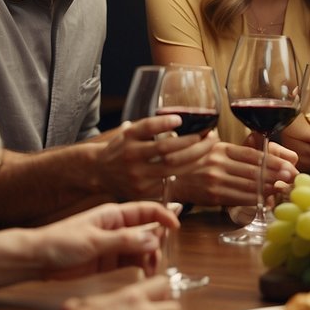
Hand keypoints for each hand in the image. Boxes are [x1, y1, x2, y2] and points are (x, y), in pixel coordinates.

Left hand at [29, 201, 178, 279]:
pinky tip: (145, 273)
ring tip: (151, 269)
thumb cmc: (59, 242)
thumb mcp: (93, 241)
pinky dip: (142, 266)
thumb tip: (152, 239)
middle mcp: (117, 227)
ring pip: (143, 247)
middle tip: (158, 256)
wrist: (37, 260)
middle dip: (158, 241)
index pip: (146, 210)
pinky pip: (133, 261)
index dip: (163, 215)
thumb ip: (124, 241)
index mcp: (113, 214)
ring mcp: (115, 244)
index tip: (176, 227)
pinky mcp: (110, 261)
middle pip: (148, 229)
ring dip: (151, 256)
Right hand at [98, 116, 216, 199]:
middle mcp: (130, 156)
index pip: (146, 127)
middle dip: (192, 142)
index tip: (180, 119)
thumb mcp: (130, 133)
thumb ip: (150, 127)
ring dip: (195, 157)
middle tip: (209, 135)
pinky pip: (170, 182)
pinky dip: (186, 172)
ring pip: (172, 167)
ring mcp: (136, 175)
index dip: (163, 123)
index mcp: (128, 137)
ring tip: (208, 147)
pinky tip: (199, 164)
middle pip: (165, 149)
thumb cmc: (122, 148)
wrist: (100, 172)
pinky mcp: (142, 191)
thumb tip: (181, 119)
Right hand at [168, 139, 297, 205]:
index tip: (289, 166)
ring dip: (269, 188)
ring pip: (249, 185)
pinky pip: (239, 198)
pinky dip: (255, 199)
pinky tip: (266, 199)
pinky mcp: (213, 196)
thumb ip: (234, 150)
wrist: (170, 179)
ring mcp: (215, 180)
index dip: (273, 161)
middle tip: (293, 178)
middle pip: (254, 170)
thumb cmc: (195, 162)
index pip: (253, 155)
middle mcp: (218, 163)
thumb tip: (264, 148)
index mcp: (221, 148)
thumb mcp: (212, 148)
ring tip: (284, 188)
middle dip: (276, 175)